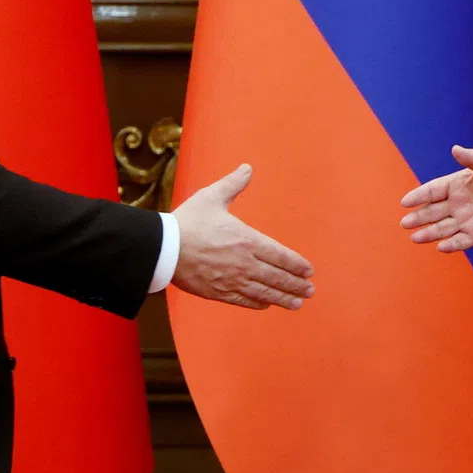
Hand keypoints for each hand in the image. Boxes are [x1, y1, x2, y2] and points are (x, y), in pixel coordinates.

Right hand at [172, 164, 314, 310]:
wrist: (163, 248)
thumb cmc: (188, 221)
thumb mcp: (212, 196)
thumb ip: (233, 184)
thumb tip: (247, 167)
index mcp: (247, 240)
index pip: (280, 255)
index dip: (296, 264)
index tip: (309, 271)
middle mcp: (244, 263)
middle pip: (277, 277)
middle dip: (296, 284)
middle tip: (310, 290)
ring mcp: (231, 280)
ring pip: (264, 292)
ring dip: (283, 298)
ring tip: (297, 302)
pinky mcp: (217, 292)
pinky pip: (243, 300)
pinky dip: (258, 303)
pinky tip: (267, 305)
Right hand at [400, 145, 472, 251]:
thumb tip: (455, 149)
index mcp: (456, 185)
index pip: (432, 191)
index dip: (419, 196)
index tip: (405, 202)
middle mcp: (457, 204)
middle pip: (432, 212)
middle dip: (418, 217)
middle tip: (404, 223)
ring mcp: (466, 220)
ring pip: (442, 228)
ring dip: (429, 233)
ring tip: (414, 238)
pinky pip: (461, 241)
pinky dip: (451, 244)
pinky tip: (440, 246)